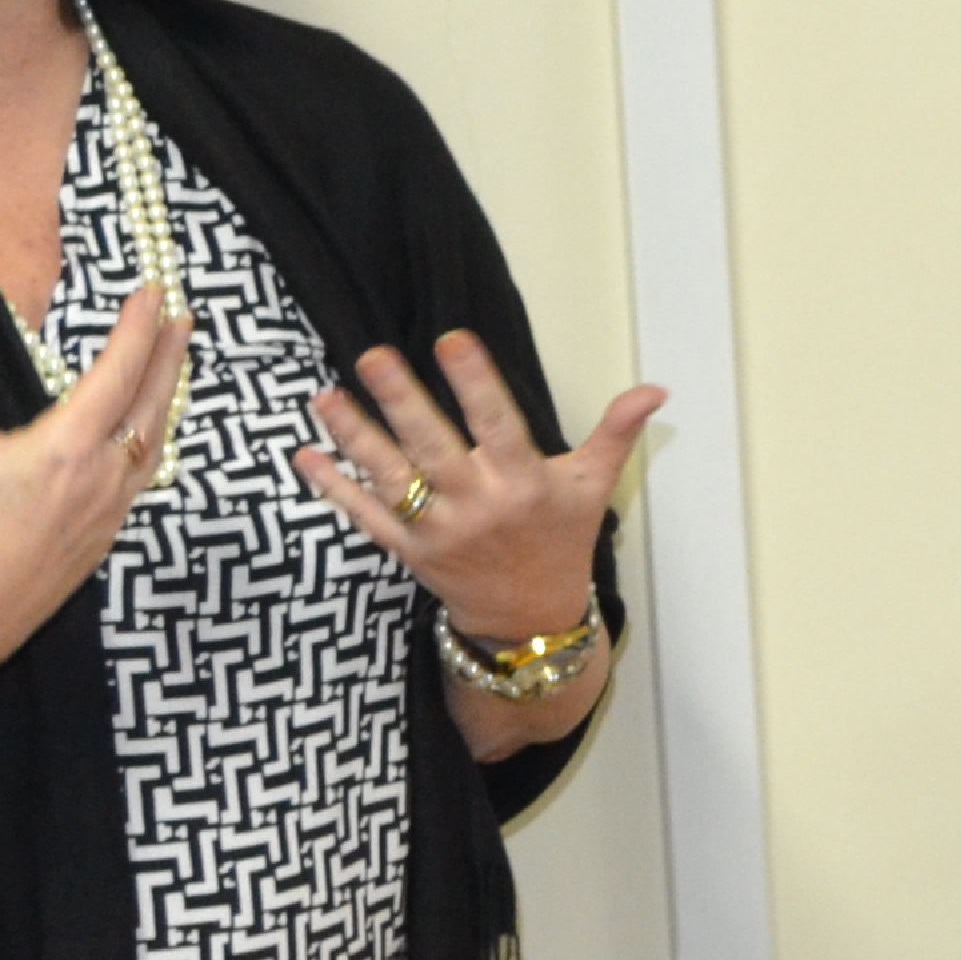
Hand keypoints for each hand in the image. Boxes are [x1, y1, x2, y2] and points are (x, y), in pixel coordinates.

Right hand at [0, 292, 180, 676]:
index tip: (152, 292)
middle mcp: (102, 477)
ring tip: (176, 365)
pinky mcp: (107, 535)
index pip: (117, 373)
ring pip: (156, 440)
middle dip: (169, 355)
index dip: (137, 328)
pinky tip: (147, 434)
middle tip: (182, 316)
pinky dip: (153, 438)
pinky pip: (144, 473)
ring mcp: (111, 509)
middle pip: (152, 403)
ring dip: (167, 397)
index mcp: (66, 448)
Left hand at [299, 334, 668, 643]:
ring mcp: (439, 533)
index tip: (453, 340)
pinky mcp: (409, 552)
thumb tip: (655, 390)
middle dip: (402, 402)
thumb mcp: (593, 486)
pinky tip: (305, 454)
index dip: (477, 383)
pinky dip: (332, 488)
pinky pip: (365, 517)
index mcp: (524, 485)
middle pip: (434, 448)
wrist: (530, 620)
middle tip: (373, 357)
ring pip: (390, 479)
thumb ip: (616, 433)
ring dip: (354, 436)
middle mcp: (479, 508)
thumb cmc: (560, 541)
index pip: (499, 425)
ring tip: (326, 395)